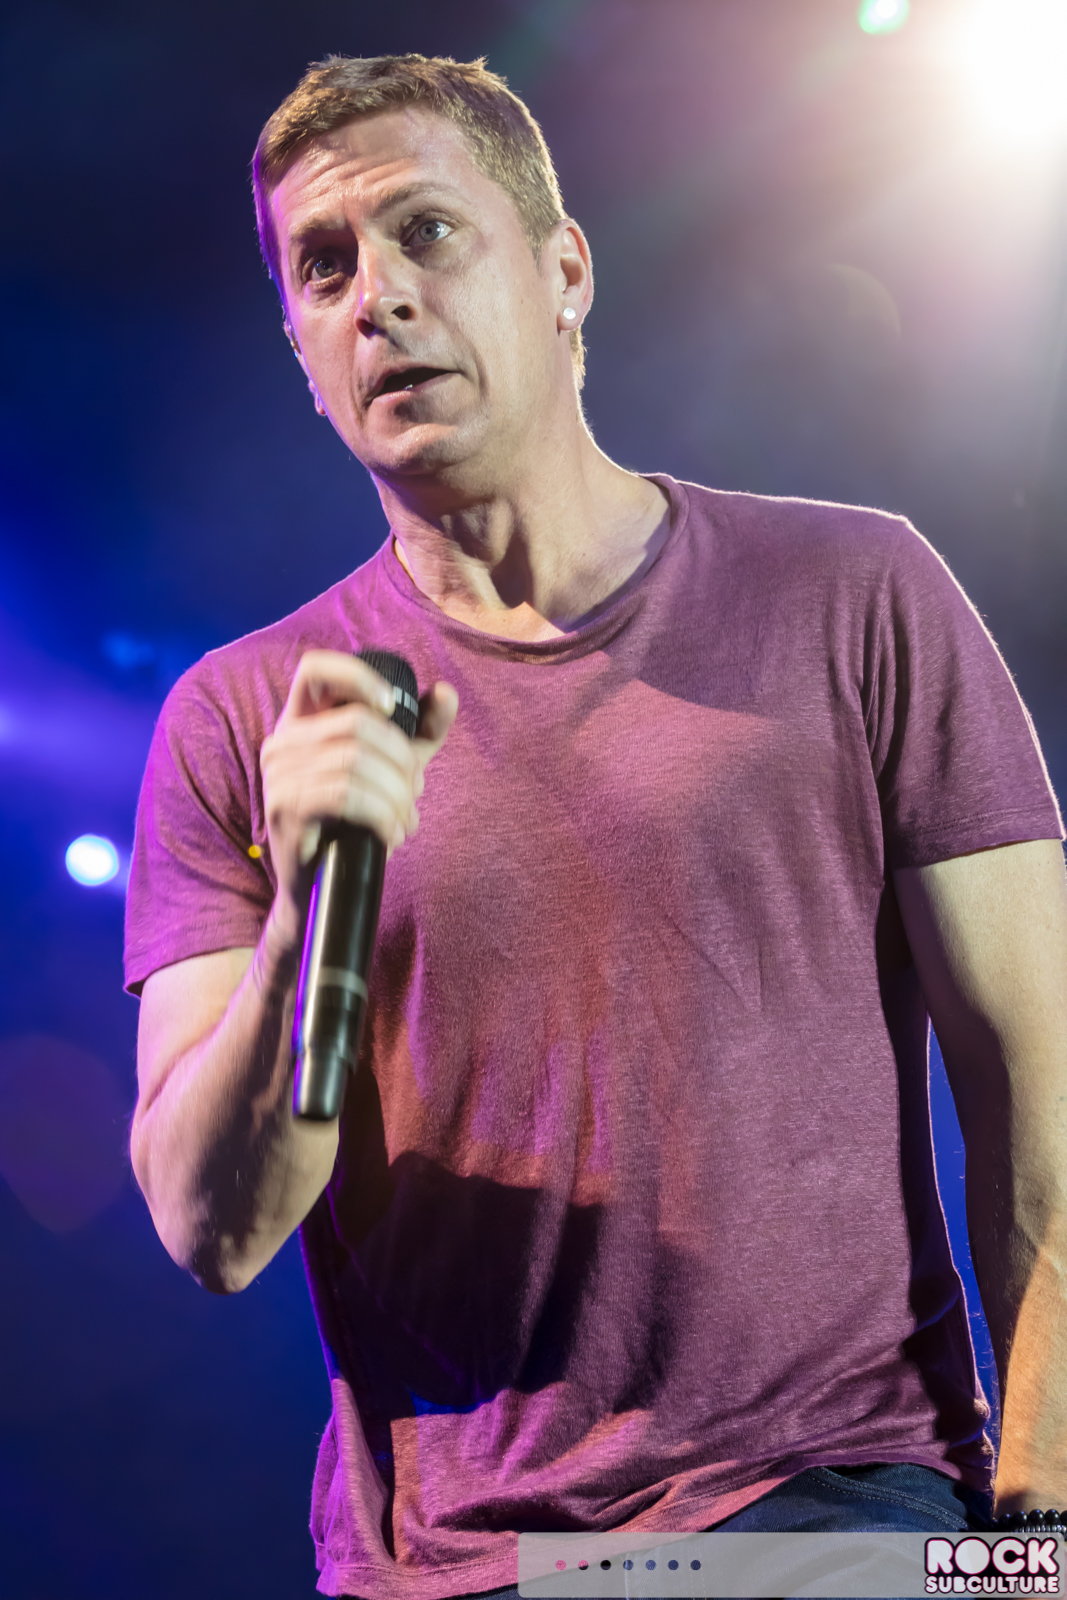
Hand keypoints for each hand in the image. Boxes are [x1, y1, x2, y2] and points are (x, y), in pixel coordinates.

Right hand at [259, 650, 456, 942]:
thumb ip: (420, 732)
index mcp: (303, 722)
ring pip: (355, 761)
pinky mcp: (284, 808)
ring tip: (404, 821)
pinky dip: (380, 814)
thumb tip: (447, 693)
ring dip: (396, 796)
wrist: (323, 887)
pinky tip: (390, 835)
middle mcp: (282, 741)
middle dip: (401, 761)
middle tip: (414, 795)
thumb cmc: (354, 822)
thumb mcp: (392, 770)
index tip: (391, 706)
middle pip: (357, 723)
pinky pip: (344, 795)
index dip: (357, 676)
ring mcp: (278, 774)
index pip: (315, 669)